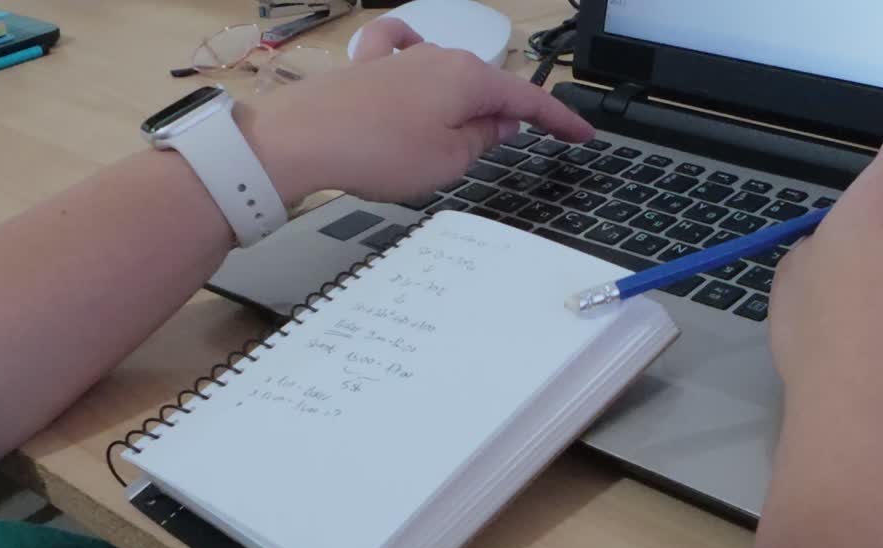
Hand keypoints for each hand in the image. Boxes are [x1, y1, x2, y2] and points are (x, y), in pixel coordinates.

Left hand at [242, 18, 593, 203]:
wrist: (300, 141)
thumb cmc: (375, 152)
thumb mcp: (449, 161)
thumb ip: (482, 139)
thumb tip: (499, 123)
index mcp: (468, 79)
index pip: (529, 100)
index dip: (560, 121)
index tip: (582, 135)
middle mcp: (438, 57)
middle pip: (487, 86)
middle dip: (504, 116)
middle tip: (511, 150)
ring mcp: (401, 58)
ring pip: (449, 76)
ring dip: (462, 104)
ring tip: (458, 139)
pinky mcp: (367, 68)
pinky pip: (401, 50)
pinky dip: (415, 58)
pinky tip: (414, 59)